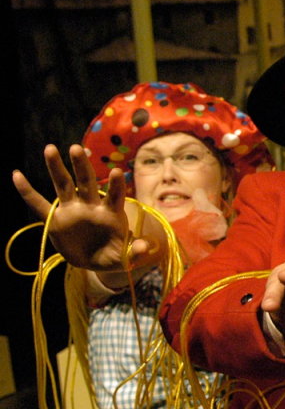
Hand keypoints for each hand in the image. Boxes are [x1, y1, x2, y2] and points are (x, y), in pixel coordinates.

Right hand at [12, 145, 158, 277]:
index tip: (117, 172)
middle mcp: (91, 206)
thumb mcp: (125, 258)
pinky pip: (39, 205)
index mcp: (111, 213)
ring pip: (64, 185)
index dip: (115, 186)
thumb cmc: (114, 255)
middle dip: (82, 166)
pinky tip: (16, 175)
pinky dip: (27, 192)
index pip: (114, 196)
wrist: (97, 261)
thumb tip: (143, 249)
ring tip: (50, 148)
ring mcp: (73, 210)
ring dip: (57, 168)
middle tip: (76, 148)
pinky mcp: (56, 220)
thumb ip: (133, 253)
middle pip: (87, 182)